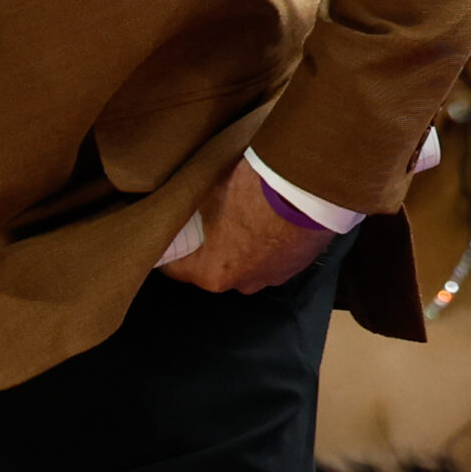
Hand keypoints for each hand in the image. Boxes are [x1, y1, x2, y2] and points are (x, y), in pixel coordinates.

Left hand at [158, 161, 334, 293]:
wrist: (306, 187)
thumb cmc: (251, 191)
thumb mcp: (206, 192)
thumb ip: (188, 207)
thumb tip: (176, 202)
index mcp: (213, 272)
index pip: (176, 269)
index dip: (168, 249)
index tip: (164, 235)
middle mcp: (243, 283)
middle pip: (213, 266)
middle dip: (207, 244)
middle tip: (204, 217)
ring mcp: (273, 276)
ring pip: (245, 261)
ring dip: (241, 242)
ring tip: (243, 212)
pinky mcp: (297, 264)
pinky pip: (272, 255)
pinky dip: (268, 239)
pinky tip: (268, 214)